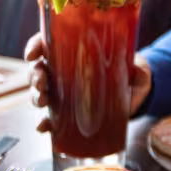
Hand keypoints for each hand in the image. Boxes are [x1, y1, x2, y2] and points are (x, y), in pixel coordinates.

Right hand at [24, 33, 152, 132]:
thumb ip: (138, 69)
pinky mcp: (68, 113)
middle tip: (42, 83)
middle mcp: (64, 71)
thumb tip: (136, 71)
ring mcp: (64, 93)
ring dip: (35, 96)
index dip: (35, 46)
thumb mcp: (136, 69)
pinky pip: (50, 118)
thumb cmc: (131, 74)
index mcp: (74, 52)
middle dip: (35, 76)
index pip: (48, 43)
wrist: (136, 97)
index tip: (33, 54)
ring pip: (39, 92)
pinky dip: (43, 122)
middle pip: (39, 69)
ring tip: (42, 101)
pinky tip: (43, 126)